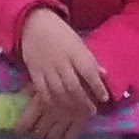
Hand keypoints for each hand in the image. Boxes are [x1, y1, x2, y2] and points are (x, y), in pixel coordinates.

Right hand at [15, 8, 113, 138]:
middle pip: (73, 86)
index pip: (89, 72)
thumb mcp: (79, 43)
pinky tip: (58, 109)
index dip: (98, 86)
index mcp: (75, 52)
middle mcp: (61, 62)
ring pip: (58, 92)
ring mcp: (46, 68)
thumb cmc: (61, 34)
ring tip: (77, 113)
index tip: (104, 98)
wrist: (34, 24)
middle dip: (84, 102)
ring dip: (69, 106)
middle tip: (91, 112)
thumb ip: (90, 60)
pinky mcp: (34, 73)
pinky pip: (43, 92)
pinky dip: (52, 102)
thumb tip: (104, 74)